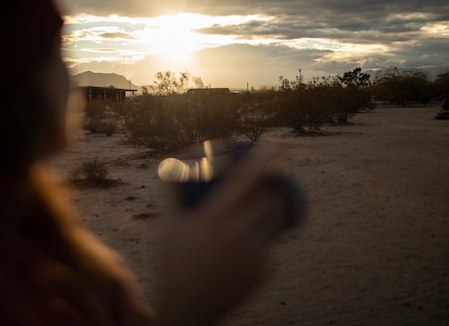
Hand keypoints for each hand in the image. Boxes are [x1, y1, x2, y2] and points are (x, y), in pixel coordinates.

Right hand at [154, 145, 289, 325]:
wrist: (187, 307)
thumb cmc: (173, 262)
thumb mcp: (169, 224)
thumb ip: (171, 193)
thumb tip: (172, 164)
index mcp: (215, 217)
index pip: (247, 179)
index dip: (264, 157)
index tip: (274, 142)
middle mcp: (238, 233)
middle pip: (272, 199)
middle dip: (279, 183)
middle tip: (278, 173)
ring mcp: (254, 254)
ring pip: (274, 223)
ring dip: (274, 209)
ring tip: (268, 203)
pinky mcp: (263, 272)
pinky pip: (268, 247)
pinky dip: (261, 239)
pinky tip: (249, 244)